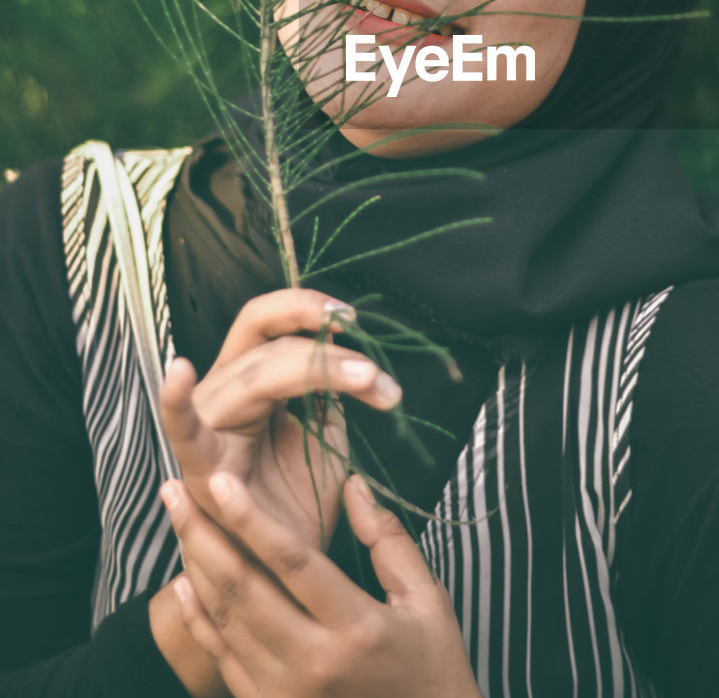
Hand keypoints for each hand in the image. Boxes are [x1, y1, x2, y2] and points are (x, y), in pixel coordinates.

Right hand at [159, 288, 401, 550]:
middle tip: (377, 373)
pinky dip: (175, 400)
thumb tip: (361, 361)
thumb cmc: (299, 504)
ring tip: (368, 382)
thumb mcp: (325, 439)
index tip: (353, 317)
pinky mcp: (195, 463)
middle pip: (271, 345)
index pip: (271, 321)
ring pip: (255, 374)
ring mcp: (207, 422)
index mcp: (253, 377)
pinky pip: (181, 428)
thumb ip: (332, 397)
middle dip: (328, 352)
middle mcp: (225, 389)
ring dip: (317, 371)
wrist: (281, 575)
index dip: (308, 308)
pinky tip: (180, 372)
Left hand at [162, 471, 481, 697]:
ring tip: (177, 519)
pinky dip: (198, 616)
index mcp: (356, 629)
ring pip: (224, 620)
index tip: (219, 479)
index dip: (251, 517)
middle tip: (173, 488)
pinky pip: (222, 657)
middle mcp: (313, 664)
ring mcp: (285, 695)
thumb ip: (388, 538)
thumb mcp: (426, 600)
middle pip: (243, 588)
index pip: (292, 561)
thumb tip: (351, 483)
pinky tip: (184, 578)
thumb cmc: (432, 666)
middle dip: (203, 533)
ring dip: (195, 565)